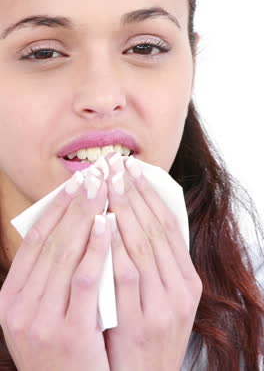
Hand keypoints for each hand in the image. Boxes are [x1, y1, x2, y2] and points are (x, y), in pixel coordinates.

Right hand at [0, 170, 110, 370]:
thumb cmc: (62, 350)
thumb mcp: (42, 312)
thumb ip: (48, 275)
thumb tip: (68, 226)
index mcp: (10, 298)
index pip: (33, 240)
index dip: (54, 208)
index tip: (73, 183)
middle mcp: (18, 308)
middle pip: (50, 241)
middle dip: (73, 205)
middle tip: (93, 176)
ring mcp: (41, 321)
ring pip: (65, 254)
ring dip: (85, 217)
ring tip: (102, 189)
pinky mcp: (69, 333)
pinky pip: (85, 280)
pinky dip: (95, 248)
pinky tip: (108, 224)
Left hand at [103, 154, 202, 370]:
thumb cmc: (147, 335)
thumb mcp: (161, 298)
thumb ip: (153, 263)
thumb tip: (131, 218)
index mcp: (188, 281)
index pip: (169, 226)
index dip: (151, 194)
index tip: (134, 169)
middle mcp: (182, 291)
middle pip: (155, 230)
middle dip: (134, 194)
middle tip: (117, 166)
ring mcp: (164, 307)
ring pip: (143, 247)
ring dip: (124, 211)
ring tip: (108, 183)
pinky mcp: (141, 323)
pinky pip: (126, 275)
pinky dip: (115, 246)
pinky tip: (103, 222)